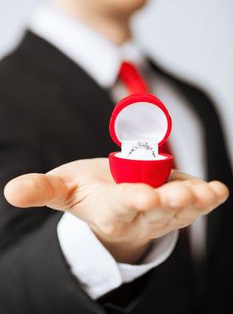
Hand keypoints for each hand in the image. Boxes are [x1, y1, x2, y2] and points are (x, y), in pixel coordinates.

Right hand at [4, 158, 228, 262]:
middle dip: (170, 200)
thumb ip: (41, 190)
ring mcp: (161, 211)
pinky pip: (194, 203)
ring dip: (197, 201)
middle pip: (157, 208)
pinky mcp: (176, 202)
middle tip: (185, 193)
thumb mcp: (62, 190)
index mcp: (109, 210)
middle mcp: (139, 215)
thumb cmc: (87, 192)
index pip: (121, 207)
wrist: (110, 200)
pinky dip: (208, 198)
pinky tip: (218, 191)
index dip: (132, 201)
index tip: (143, 196)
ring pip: (181, 208)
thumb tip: (11, 191)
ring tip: (211, 193)